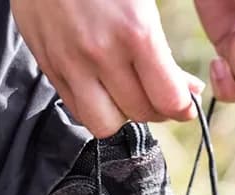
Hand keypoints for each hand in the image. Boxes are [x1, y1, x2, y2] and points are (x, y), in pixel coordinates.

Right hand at [11, 0, 204, 137]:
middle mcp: (101, 53)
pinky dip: (94, 107)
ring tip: (129, 95)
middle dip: (156, 110)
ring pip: (105, 123)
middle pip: (140, 115)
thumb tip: (183, 88)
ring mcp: (71, 63)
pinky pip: (76, 109)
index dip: (182, 108)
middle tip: (160, 94)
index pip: (167, 99)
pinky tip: (103, 87)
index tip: (185, 104)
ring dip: (122, 115)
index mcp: (134, 31)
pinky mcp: (49, 66)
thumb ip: (163, 47)